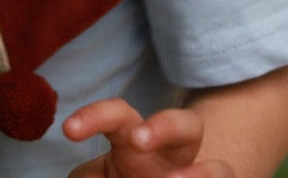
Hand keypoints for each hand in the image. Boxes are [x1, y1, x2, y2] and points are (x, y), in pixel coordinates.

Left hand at [64, 98, 235, 177]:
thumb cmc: (125, 177)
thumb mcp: (98, 176)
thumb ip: (89, 176)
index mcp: (137, 140)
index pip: (120, 116)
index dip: (96, 116)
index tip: (68, 129)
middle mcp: (175, 154)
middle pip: (184, 124)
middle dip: (165, 126)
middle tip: (138, 139)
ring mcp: (198, 176)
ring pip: (219, 169)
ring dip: (201, 177)